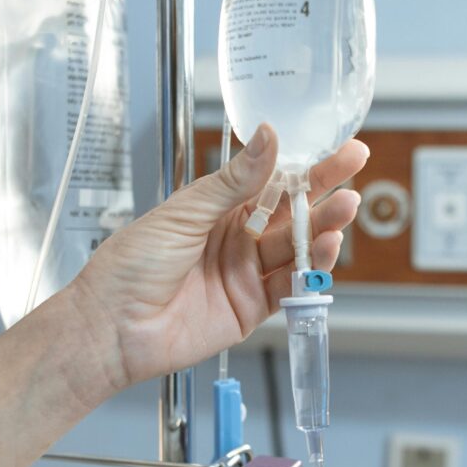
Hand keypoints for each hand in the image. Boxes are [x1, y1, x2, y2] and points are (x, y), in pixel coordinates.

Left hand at [68, 125, 365, 388]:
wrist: (112, 328)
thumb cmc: (130, 266)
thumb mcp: (184, 213)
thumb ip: (233, 181)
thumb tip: (266, 138)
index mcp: (216, 208)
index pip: (270, 179)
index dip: (304, 162)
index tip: (334, 145)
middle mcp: (235, 238)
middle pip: (290, 211)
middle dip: (324, 190)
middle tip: (354, 168)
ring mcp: (244, 273)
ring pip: (296, 247)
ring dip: (323, 228)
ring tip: (344, 209)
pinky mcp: (250, 307)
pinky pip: (290, 287)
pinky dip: (312, 270)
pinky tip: (326, 250)